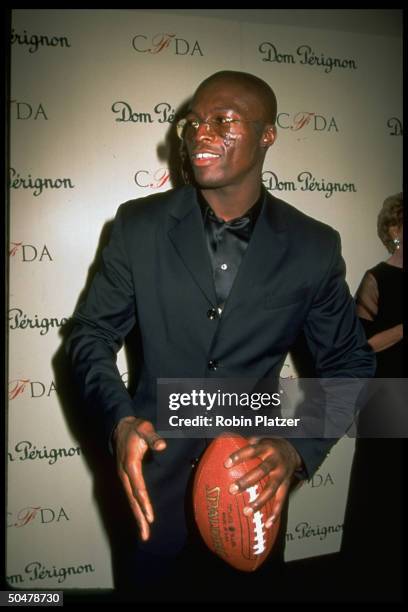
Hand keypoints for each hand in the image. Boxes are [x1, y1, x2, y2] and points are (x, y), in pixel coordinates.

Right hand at [113, 416, 166, 540]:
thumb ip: (153, 438)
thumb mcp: (144, 429)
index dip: (144, 503)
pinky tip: (141, 518)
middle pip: (132, 500)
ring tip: (144, 534)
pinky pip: (131, 496)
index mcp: (130, 465)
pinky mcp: (126, 478)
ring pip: (130, 501)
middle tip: (145, 535)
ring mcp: (124, 477)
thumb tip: (162, 446)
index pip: (138, 488)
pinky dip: (135, 509)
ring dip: (137, 517)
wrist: (120, 427)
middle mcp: (124, 474)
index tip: (150, 517)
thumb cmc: (135, 429)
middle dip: (139, 518)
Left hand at [224, 437, 301, 528]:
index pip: (252, 450)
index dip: (239, 456)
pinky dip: (275, 513)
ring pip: (272, 489)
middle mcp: (276, 461)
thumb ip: (243, 443)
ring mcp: (282, 474)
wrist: (293, 451)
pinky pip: (281, 500)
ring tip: (246, 511)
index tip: (226, 464)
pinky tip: (267, 524)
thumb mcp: (259, 439)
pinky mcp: (286, 485)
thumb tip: (221, 445)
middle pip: (262, 471)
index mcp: (267, 447)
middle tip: (232, 489)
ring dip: (260, 501)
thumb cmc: (269, 446)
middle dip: (247, 481)